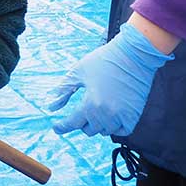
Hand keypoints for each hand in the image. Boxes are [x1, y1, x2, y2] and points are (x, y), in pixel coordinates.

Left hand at [48, 21, 172, 136]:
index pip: (73, 123)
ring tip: (96, 109)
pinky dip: (114, 127)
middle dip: (82, 121)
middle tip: (82, 109)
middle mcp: (106, 114)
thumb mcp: (78, 72)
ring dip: (98, 124)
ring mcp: (122, 116)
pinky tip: (110, 117)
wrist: (133, 55)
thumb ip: (64, 91)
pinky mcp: (134, 115)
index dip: (62, 126)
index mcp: (91, 103)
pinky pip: (122, 131)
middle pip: (88, 129)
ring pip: (104, 131)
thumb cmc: (104, 60)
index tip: (56, 128)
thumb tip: (51, 107)